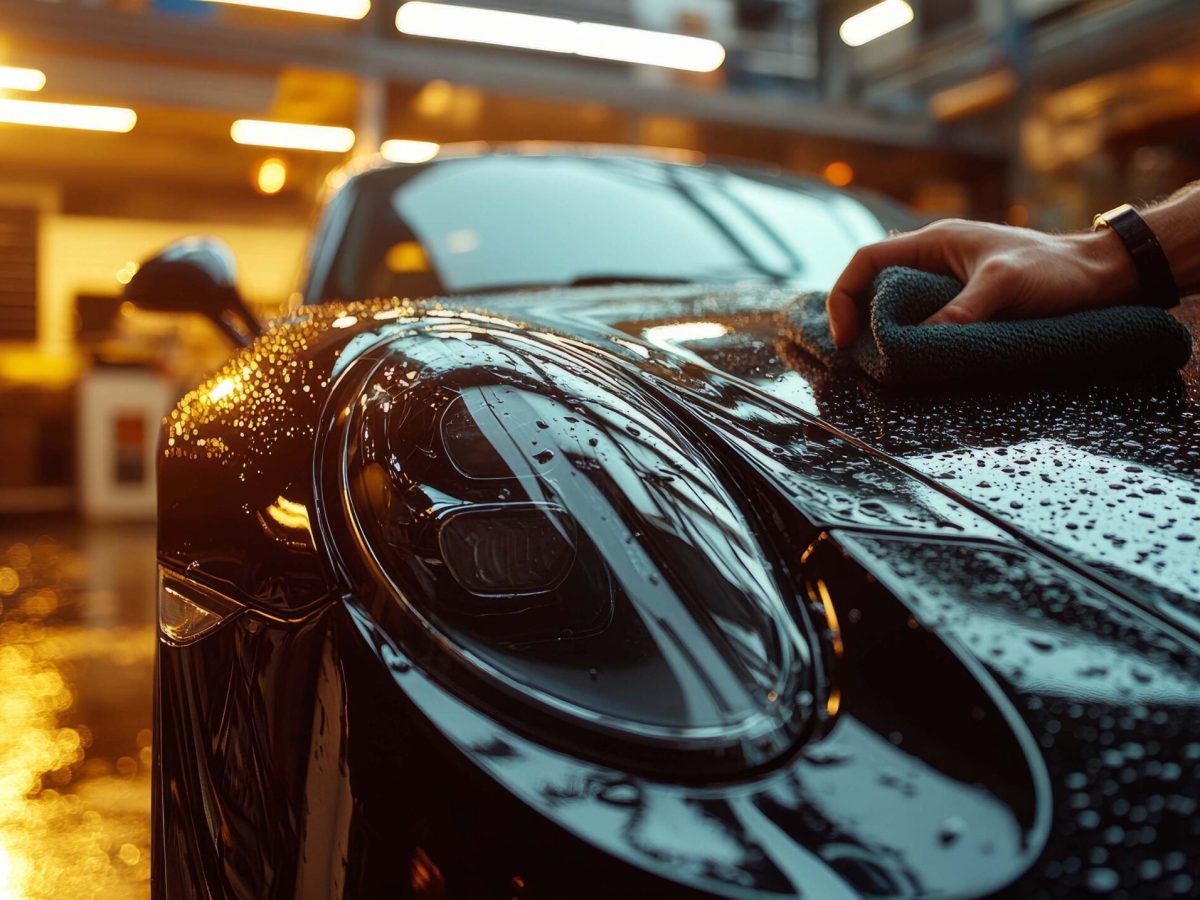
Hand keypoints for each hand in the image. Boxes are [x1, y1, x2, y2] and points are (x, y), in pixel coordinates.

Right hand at [826, 219, 1138, 348]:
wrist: (1104, 274)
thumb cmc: (1057, 269)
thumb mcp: (1005, 285)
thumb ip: (961, 310)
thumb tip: (919, 343)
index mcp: (935, 241)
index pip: (866, 260)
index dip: (844, 296)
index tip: (845, 336)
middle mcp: (935, 259)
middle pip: (874, 285)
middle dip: (857, 319)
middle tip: (857, 357)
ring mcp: (949, 282)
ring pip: (897, 306)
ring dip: (883, 333)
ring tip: (879, 365)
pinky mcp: (965, 303)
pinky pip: (923, 320)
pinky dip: (910, 340)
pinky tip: (913, 362)